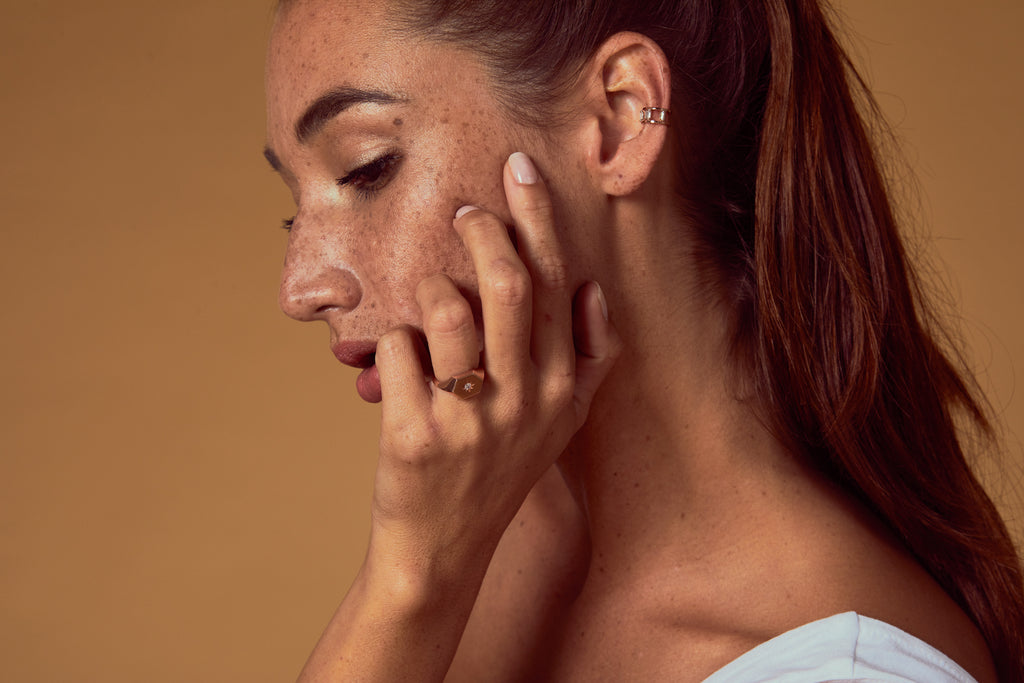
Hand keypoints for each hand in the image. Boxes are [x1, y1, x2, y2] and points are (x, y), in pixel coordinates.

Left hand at [368, 151, 619, 598]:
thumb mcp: (560, 423)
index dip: (537, 218)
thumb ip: (589, 358)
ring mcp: (469, 419)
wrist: (443, 548)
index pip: (555, 282)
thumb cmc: (499, 472)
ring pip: (448, 308)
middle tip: (462, 211)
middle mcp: (524, 400)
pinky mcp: (414, 435)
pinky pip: (398, 350)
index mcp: (560, 388)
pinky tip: (398, 368)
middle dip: (481, 229)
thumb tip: (591, 289)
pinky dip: (392, 343)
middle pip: (508, 284)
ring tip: (429, 299)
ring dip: (431, 287)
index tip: (517, 168)